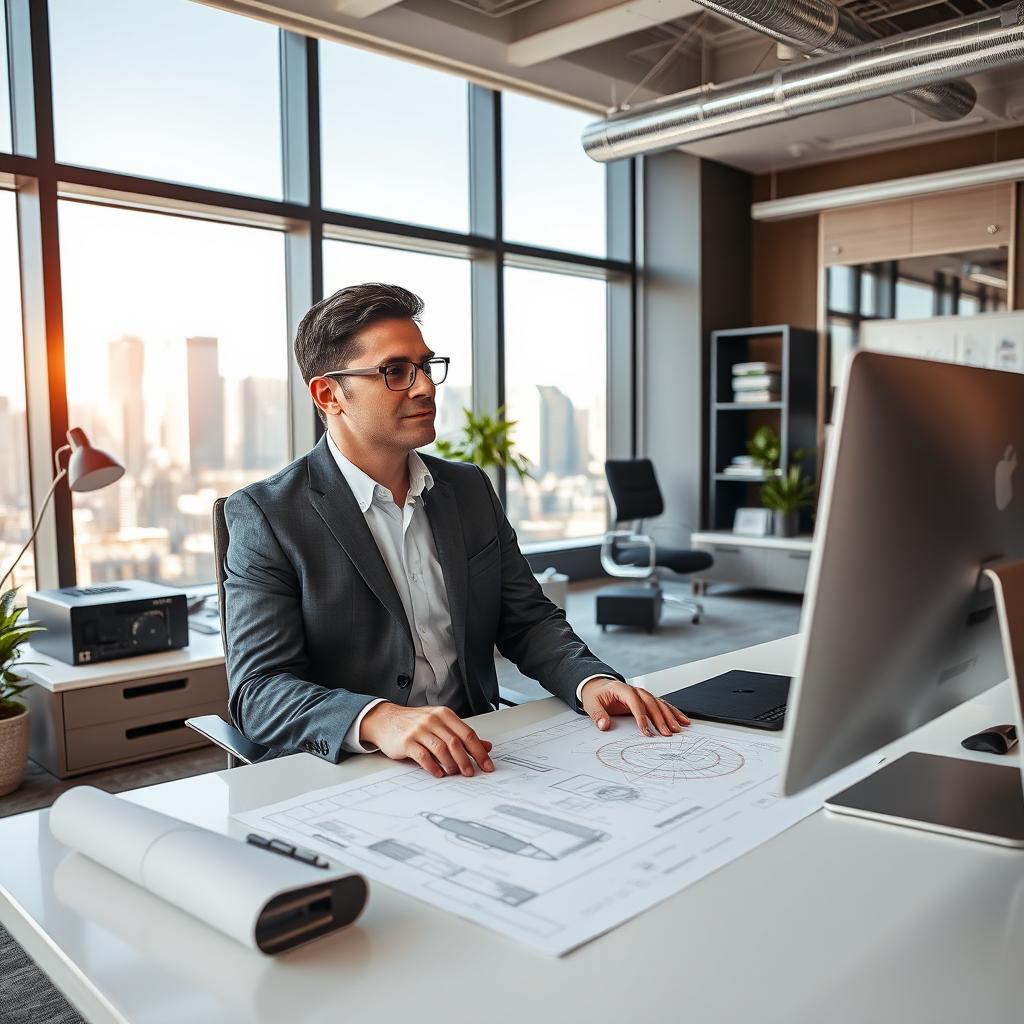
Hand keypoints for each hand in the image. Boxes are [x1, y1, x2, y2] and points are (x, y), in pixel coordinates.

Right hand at [360, 703, 494, 778]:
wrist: (385, 719)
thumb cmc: (414, 723)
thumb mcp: (440, 724)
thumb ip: (461, 735)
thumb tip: (485, 746)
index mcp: (444, 715)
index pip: (467, 734)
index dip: (479, 751)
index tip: (487, 765)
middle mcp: (433, 720)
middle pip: (455, 742)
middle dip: (466, 760)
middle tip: (471, 773)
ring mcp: (419, 730)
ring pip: (441, 749)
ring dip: (451, 764)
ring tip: (455, 773)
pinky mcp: (407, 742)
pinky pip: (423, 756)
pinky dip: (433, 767)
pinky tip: (438, 773)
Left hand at [580, 677, 689, 736]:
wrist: (597, 685)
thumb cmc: (595, 694)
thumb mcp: (591, 703)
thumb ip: (597, 714)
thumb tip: (604, 725)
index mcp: (622, 689)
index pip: (634, 702)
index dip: (641, 717)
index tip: (645, 731)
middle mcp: (635, 690)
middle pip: (651, 703)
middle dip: (660, 719)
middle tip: (667, 733)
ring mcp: (642, 694)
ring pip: (659, 704)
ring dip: (670, 716)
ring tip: (678, 728)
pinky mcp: (646, 700)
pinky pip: (661, 705)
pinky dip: (672, 712)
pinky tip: (682, 719)